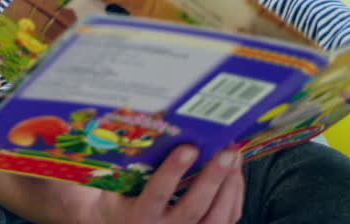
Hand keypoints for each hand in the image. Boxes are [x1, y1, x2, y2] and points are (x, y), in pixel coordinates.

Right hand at [71, 146, 243, 223]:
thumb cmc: (121, 204)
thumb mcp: (114, 190)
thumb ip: (123, 169)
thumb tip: (139, 134)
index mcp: (140, 216)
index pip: (158, 193)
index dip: (173, 170)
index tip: (188, 148)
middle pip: (194, 207)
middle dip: (212, 178)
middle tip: (225, 152)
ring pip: (216, 217)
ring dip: (229, 185)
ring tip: (234, 157)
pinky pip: (227, 218)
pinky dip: (234, 195)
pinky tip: (235, 174)